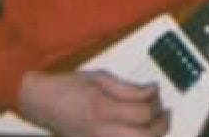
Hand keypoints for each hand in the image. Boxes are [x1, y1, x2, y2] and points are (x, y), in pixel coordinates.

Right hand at [18, 68, 169, 136]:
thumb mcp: (100, 77)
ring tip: (157, 124)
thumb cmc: (68, 87)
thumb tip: (151, 91)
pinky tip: (140, 133)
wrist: (43, 103)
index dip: (156, 102)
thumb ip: (128, 88)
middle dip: (161, 126)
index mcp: (103, 108)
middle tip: (166, 113)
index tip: (157, 91)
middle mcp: (102, 131)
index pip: (143, 112)